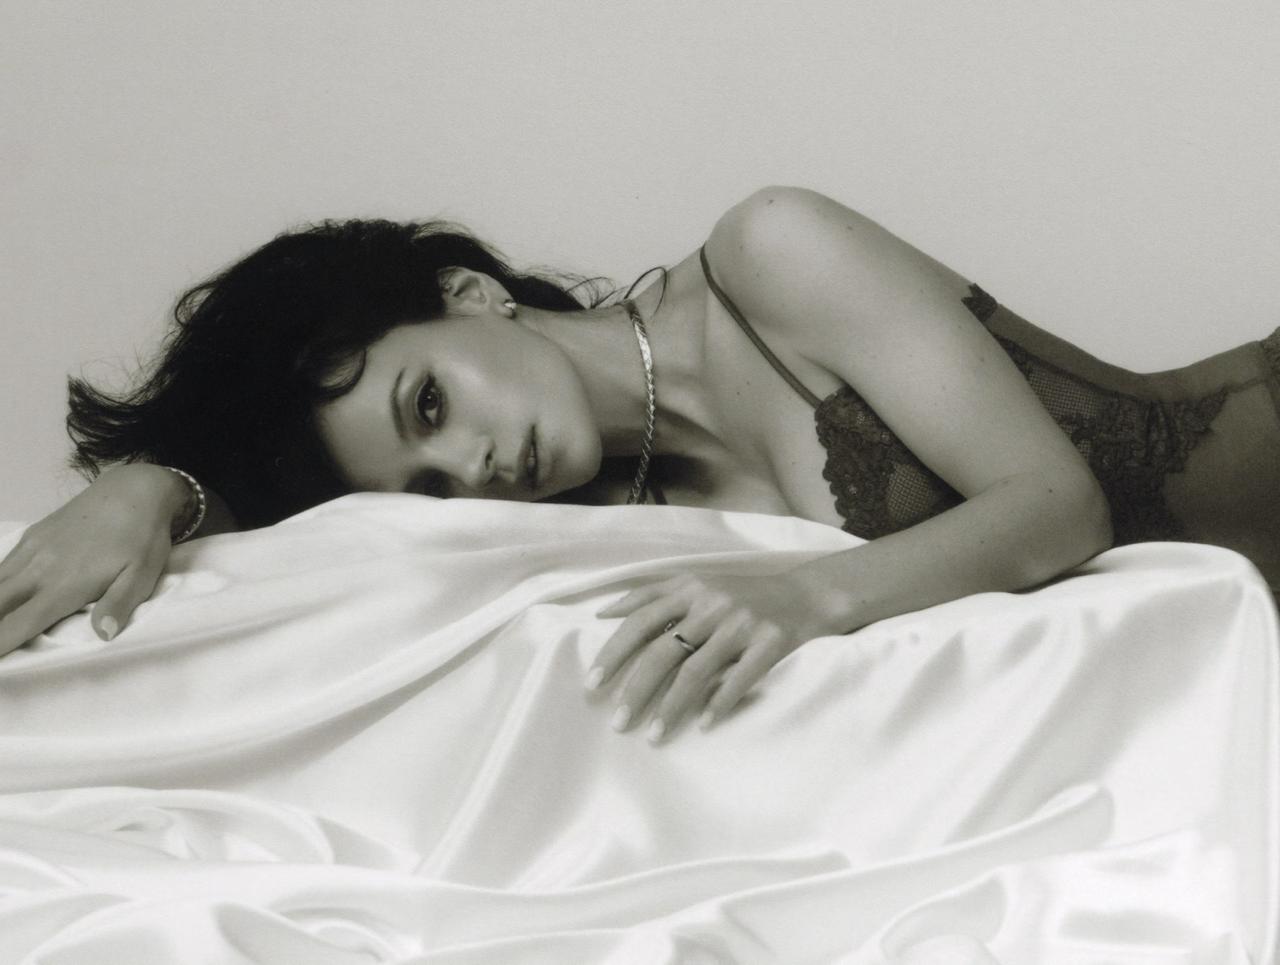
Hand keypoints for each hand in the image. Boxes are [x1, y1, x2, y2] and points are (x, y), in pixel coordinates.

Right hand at [0, 464, 185, 656]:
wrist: (134, 489)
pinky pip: (2, 564)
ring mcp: (32, 549)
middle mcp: (39, 569)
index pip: (19, 623)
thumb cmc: (142, 538)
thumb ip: (120, 604)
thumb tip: (101, 635)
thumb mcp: (142, 574)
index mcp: (64, 585)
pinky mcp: (33, 535)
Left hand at [586, 570, 836, 741]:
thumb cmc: (741, 593)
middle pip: (662, 652)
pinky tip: (703, 725)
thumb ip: (652, 595)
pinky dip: (719, 704)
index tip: (591, 684)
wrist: (805, 593)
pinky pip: (739, 680)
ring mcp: (741, 624)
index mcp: (689, 588)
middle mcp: (711, 604)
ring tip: (653, 737)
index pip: (640, 622)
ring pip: (696, 672)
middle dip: (635, 690)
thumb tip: (603, 612)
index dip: (613, 653)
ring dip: (671, 708)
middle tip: (618, 723)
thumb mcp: (696, 582)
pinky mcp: (770, 643)